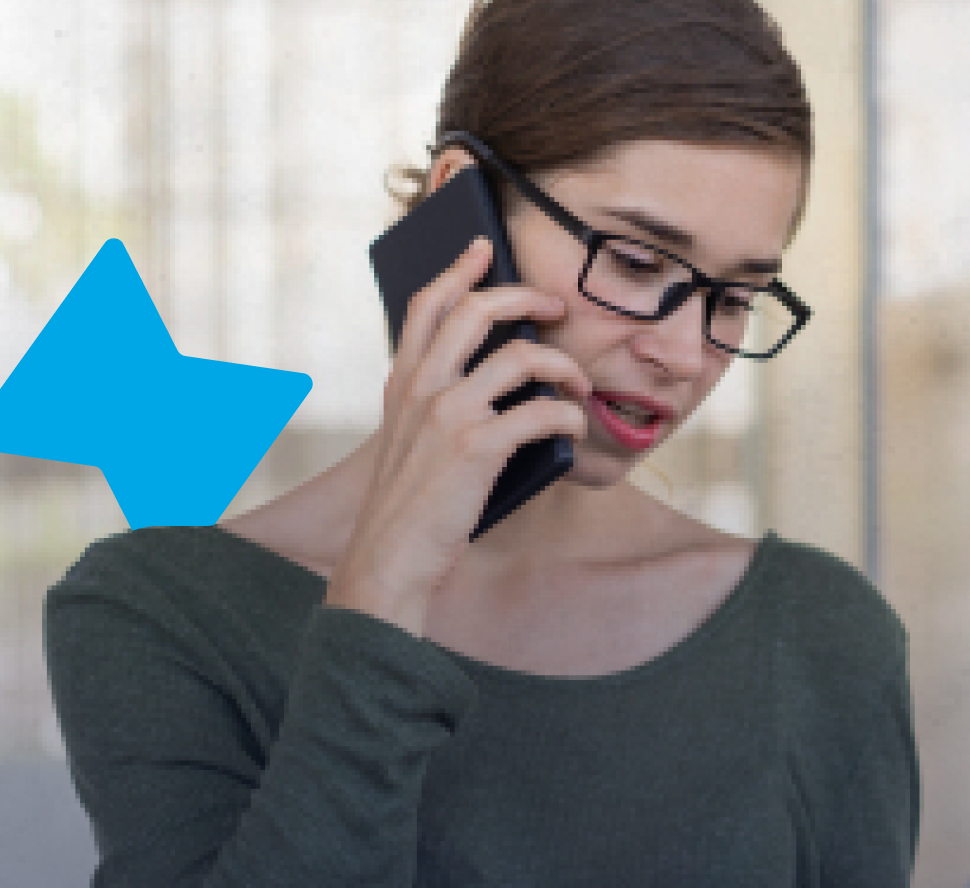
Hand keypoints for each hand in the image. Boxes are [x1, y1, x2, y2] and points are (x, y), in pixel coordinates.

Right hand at [326, 235, 593, 635]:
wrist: (390, 557)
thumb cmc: (411, 506)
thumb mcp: (412, 442)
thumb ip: (439, 405)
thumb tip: (504, 379)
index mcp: (402, 383)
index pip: (426, 305)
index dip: (458, 269)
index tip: (485, 248)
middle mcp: (421, 387)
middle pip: (476, 310)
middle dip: (524, 296)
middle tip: (554, 306)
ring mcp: (447, 413)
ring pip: (521, 356)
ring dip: (564, 366)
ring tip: (579, 387)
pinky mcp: (476, 446)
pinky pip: (542, 411)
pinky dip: (569, 418)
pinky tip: (574, 430)